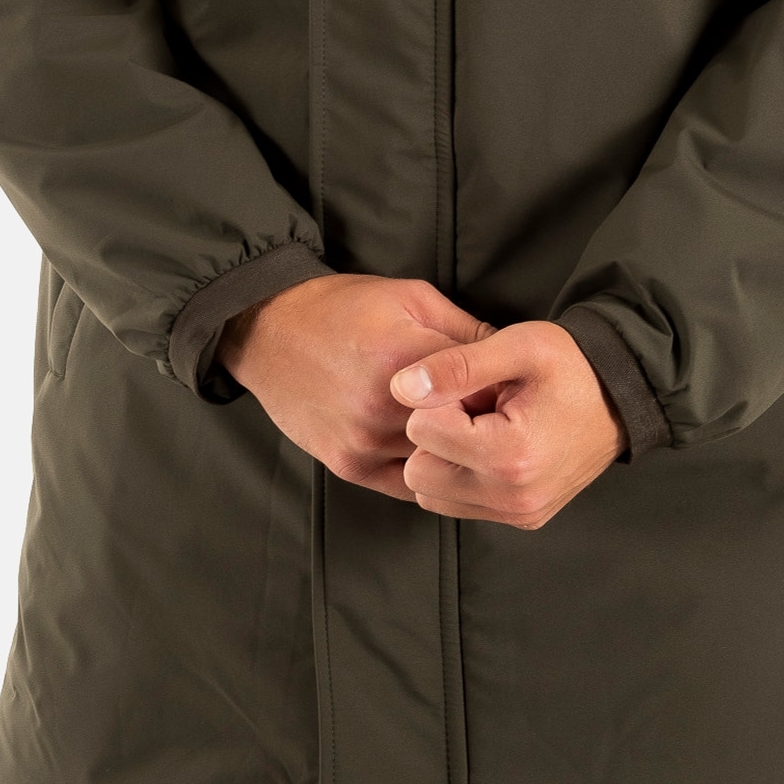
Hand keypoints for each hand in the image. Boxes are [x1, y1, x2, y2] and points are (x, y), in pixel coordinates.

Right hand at [220, 273, 492, 500]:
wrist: (270, 331)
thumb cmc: (343, 306)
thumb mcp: (412, 298)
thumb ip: (465, 331)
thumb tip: (512, 357)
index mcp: (405, 358)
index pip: (480, 388)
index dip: (502, 391)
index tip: (513, 391)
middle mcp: (383, 407)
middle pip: (461, 432)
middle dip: (481, 425)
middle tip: (494, 417)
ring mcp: (364, 442)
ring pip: (437, 463)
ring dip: (454, 452)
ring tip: (464, 432)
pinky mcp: (348, 466)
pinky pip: (407, 485)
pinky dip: (426, 471)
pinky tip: (433, 449)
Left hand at [391, 323, 625, 529]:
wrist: (622, 394)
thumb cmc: (571, 364)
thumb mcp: (516, 346)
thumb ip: (455, 366)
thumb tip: (400, 387)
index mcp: (510, 454)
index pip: (421, 431)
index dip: (439, 399)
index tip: (474, 387)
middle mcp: (513, 497)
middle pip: (418, 472)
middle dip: (436, 435)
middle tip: (476, 408)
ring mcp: (519, 514)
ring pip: (430, 494)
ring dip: (445, 459)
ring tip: (484, 427)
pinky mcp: (522, 518)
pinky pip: (457, 504)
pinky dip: (461, 476)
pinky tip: (491, 446)